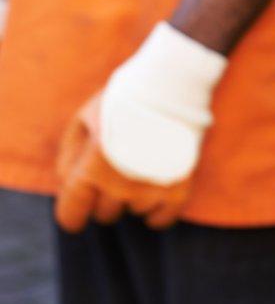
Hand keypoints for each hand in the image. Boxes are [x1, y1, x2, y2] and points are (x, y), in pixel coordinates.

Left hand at [55, 22, 226, 231]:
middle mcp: (120, 185)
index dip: (72, 216)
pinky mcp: (179, 186)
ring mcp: (151, 188)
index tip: (77, 216)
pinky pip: (163, 218)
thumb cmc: (122, 99)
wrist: (171, 85)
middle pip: (105, 214)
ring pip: (135, 212)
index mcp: (90, 170)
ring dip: (133, 197)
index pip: (72, 213)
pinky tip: (155, 199)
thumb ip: (69, 156)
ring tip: (141, 170)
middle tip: (115, 174)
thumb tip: (68, 184)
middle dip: (104, 198)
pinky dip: (157, 214)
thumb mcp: (83, 119)